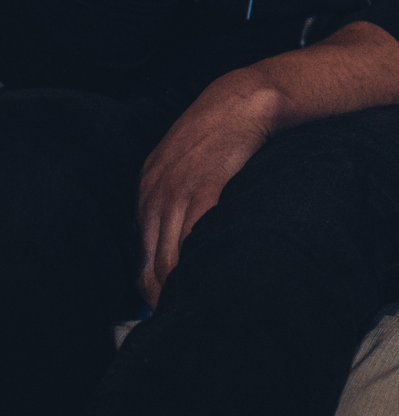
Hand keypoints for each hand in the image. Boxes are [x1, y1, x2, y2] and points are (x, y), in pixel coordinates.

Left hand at [136, 68, 282, 307]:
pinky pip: (195, 232)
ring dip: (178, 284)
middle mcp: (156, 193)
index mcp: (149, 190)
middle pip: (150, 259)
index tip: (162, 306)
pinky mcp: (205, 185)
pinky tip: (208, 273)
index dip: (148, 284)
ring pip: (169, 253)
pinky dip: (198, 258)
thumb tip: (185, 236)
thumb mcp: (187, 164)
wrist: (243, 99)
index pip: (139, 252)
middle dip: (161, 294)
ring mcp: (178, 189)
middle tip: (177, 317)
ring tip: (192, 305)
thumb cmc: (223, 133)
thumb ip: (180, 196)